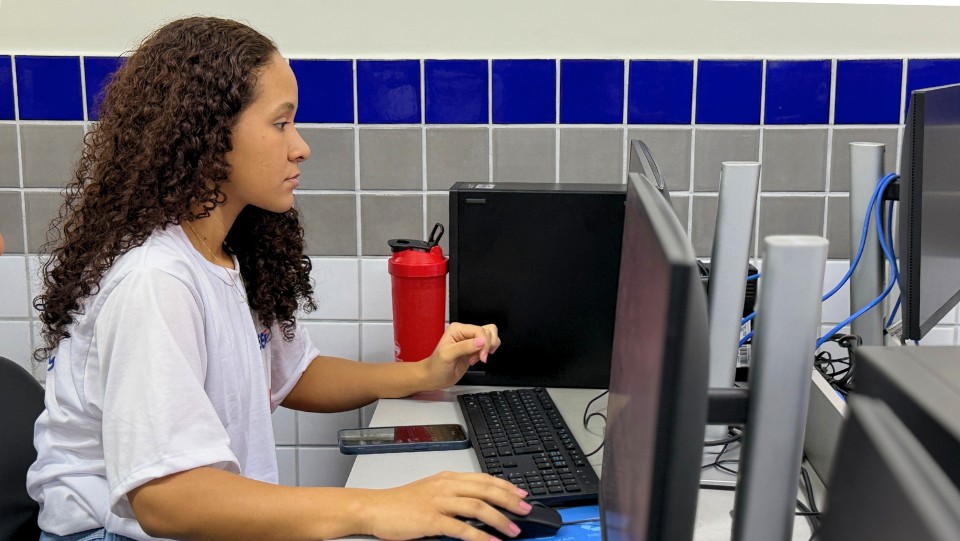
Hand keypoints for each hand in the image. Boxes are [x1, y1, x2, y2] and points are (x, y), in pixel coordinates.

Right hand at [361, 471, 530, 540]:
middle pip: (485, 489)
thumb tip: (479, 505)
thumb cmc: (401, 503)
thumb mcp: (431, 492)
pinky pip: (461, 528)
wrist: (375, 508)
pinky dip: (479, 535)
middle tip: (526, 510)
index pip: (484, 479)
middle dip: (510, 500)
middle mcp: (445, 486)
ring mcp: (438, 502)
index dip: (506, 486)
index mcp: (447, 478)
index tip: (522, 495)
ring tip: (513, 529)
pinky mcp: (431, 520)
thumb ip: (453, 495)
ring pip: (477, 506)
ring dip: (499, 519)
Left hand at [421, 322, 500, 389]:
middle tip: (478, 359)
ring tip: (478, 358)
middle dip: (486, 347)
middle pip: (487, 332)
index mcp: (457, 329)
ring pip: (491, 336)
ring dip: (489, 348)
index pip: (479, 331)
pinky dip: (488, 352)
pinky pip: (488, 344)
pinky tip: (478, 359)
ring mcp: (470, 340)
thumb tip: (481, 342)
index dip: (484, 343)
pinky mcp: (474, 349)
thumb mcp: (447, 356)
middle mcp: (465, 332)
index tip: (481, 357)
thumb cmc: (436, 367)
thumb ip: (464, 347)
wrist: (434, 378)